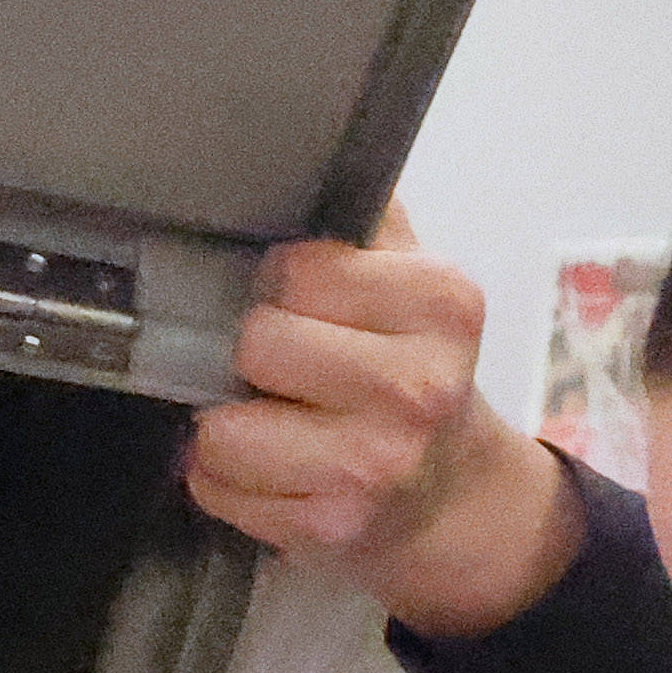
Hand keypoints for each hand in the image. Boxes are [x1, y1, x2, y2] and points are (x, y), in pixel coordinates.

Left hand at [190, 227, 576, 637]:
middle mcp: (417, 386)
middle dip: (251, 356)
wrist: (457, 499)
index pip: (295, 269)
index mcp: (441, 303)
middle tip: (282, 371)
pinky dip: (224, 478)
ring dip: (226, 425)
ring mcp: (372, 465)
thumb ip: (366, 219)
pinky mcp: (328, 527)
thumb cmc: (414, 372)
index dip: (281, 285)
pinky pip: (214, 486)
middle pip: (255, 341)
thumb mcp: (413, 280)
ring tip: (271, 424)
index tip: (302, 305)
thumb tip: (300, 144)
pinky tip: (272, 471)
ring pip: (220, 424)